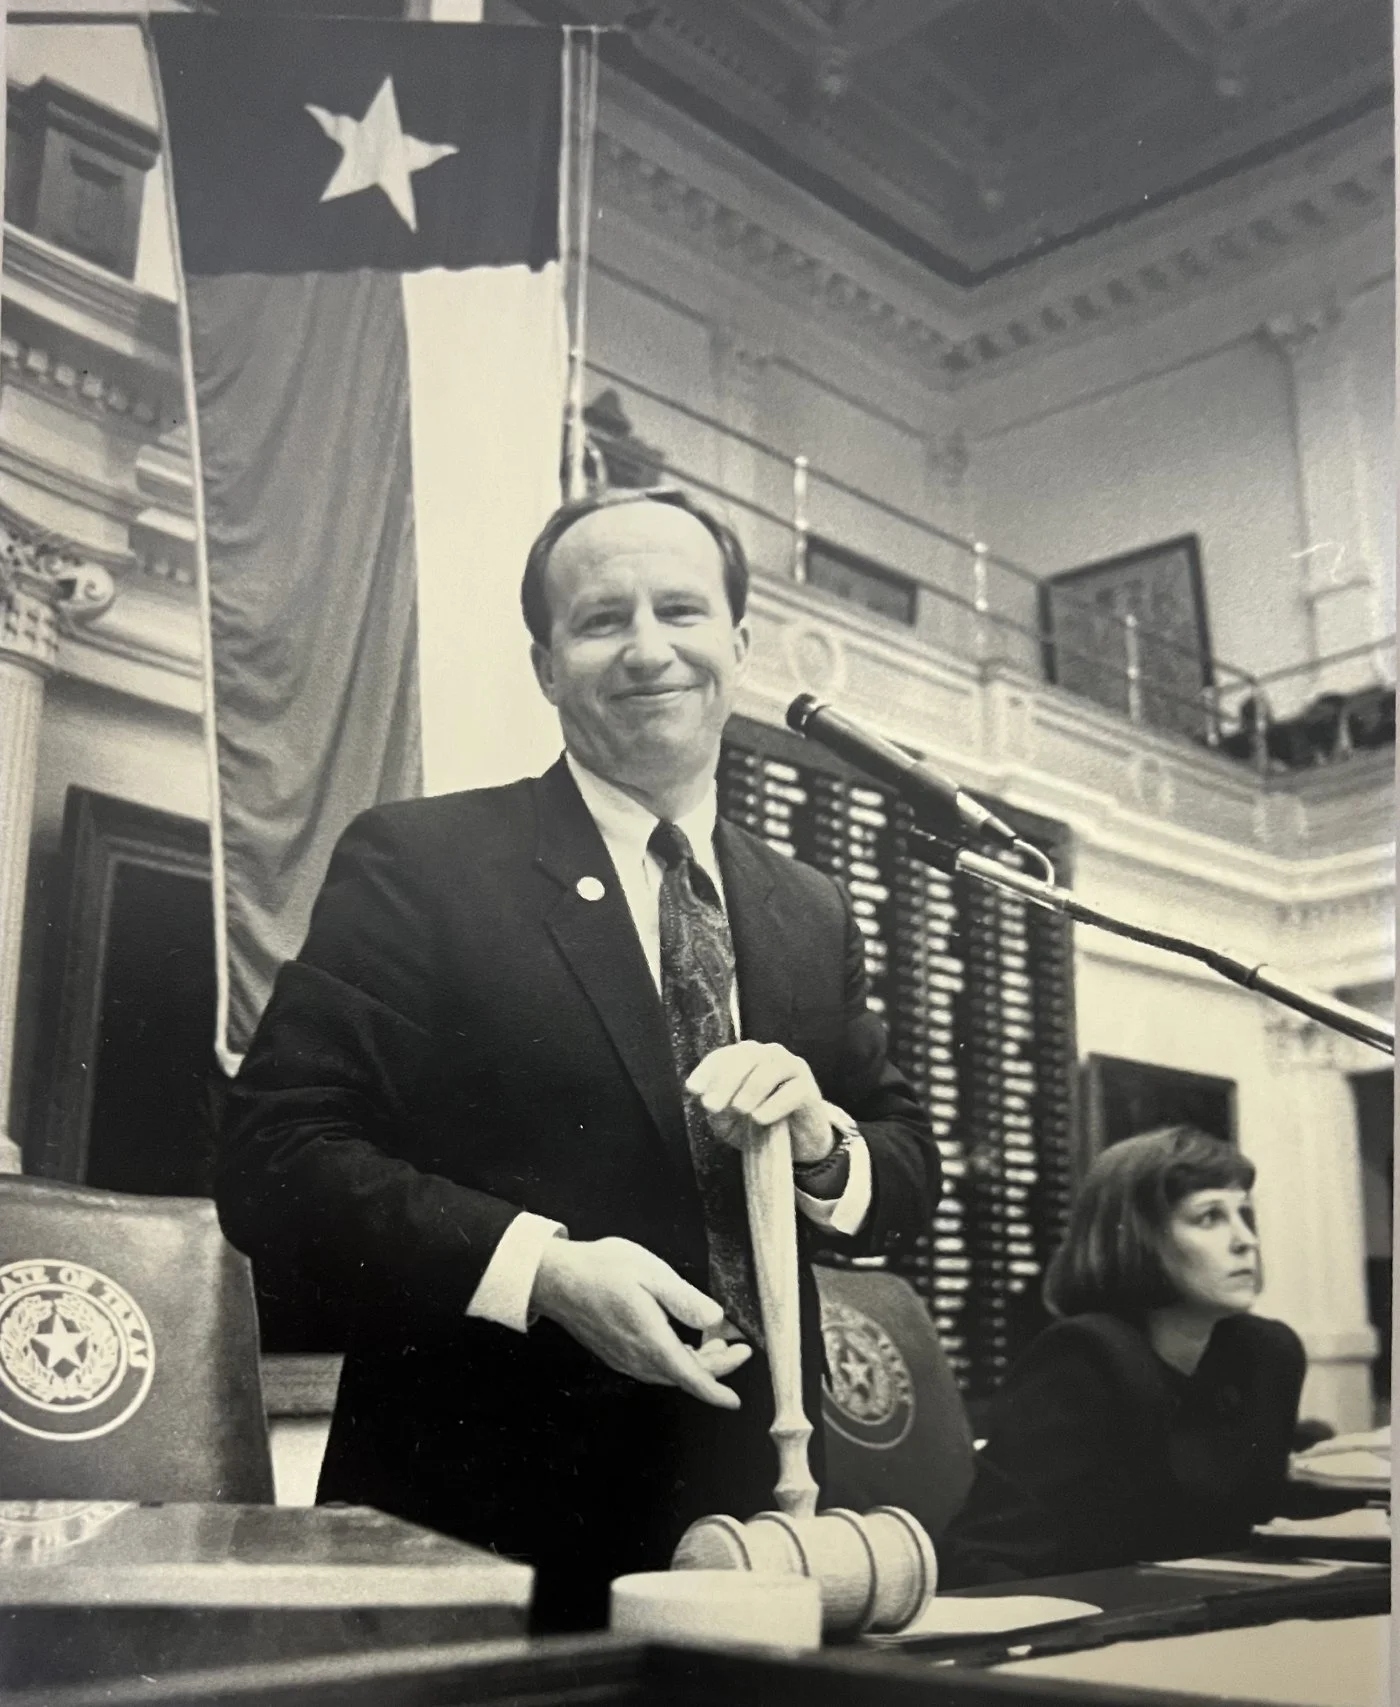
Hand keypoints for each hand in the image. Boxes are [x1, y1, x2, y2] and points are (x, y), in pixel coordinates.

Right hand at [531, 1236, 751, 1407]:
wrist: (554, 1278)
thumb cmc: (600, 1270)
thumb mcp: (651, 1274)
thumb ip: (685, 1299)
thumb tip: (716, 1319)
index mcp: (651, 1341)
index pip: (692, 1378)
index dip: (717, 1390)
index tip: (735, 1399)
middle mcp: (637, 1358)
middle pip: (684, 1376)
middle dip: (715, 1368)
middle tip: (736, 1348)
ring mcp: (624, 1359)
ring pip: (669, 1373)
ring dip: (696, 1364)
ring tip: (715, 1343)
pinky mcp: (615, 1353)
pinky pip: (653, 1367)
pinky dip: (675, 1360)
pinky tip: (682, 1342)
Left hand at [685, 1040, 834, 1164]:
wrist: (797, 1143)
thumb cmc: (759, 1122)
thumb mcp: (730, 1119)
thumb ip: (718, 1108)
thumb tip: (709, 1100)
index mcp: (746, 1058)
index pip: (723, 1056)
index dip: (707, 1071)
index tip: (693, 1090)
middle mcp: (768, 1055)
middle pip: (745, 1057)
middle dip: (725, 1081)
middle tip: (712, 1106)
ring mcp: (791, 1068)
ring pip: (769, 1068)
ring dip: (750, 1090)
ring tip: (740, 1110)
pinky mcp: (809, 1089)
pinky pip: (791, 1091)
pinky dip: (773, 1105)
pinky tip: (760, 1119)